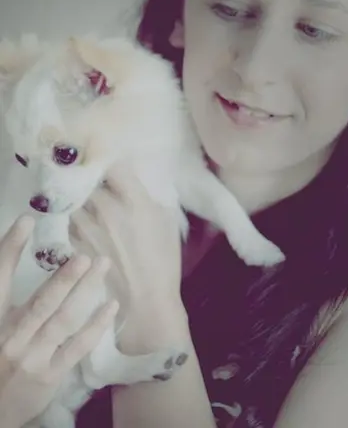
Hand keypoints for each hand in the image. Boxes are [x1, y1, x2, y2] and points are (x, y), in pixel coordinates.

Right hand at [0, 215, 117, 427]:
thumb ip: (9, 297)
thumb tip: (28, 255)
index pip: (0, 279)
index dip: (10, 249)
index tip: (26, 220)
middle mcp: (12, 336)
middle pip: (41, 302)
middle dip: (63, 277)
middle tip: (84, 254)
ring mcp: (33, 356)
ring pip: (63, 319)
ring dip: (84, 290)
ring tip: (102, 265)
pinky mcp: (51, 374)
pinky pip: (77, 346)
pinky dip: (95, 326)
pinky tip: (111, 305)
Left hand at [72, 165, 187, 350]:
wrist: (145, 300)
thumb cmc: (164, 260)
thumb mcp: (168, 219)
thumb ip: (151, 193)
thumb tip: (138, 174)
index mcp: (133, 199)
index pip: (112, 162)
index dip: (109, 156)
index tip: (110, 155)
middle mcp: (106, 207)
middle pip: (88, 177)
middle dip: (93, 175)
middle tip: (99, 177)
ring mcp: (86, 225)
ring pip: (76, 197)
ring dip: (82, 196)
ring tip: (93, 201)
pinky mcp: (74, 242)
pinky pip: (71, 218)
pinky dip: (78, 216)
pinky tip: (89, 222)